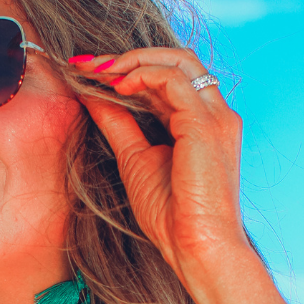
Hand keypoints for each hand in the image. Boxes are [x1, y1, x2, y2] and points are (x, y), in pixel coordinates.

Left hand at [71, 49, 253, 295]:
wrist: (196, 247)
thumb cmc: (172, 215)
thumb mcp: (134, 158)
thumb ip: (117, 123)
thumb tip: (90, 94)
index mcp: (202, 122)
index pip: (169, 77)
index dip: (129, 68)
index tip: (88, 70)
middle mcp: (215, 113)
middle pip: (178, 58)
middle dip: (130, 56)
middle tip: (89, 64)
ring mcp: (215, 116)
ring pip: (178, 60)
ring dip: (132, 60)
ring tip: (98, 72)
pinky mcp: (206, 124)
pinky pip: (173, 80)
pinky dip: (142, 76)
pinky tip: (117, 87)